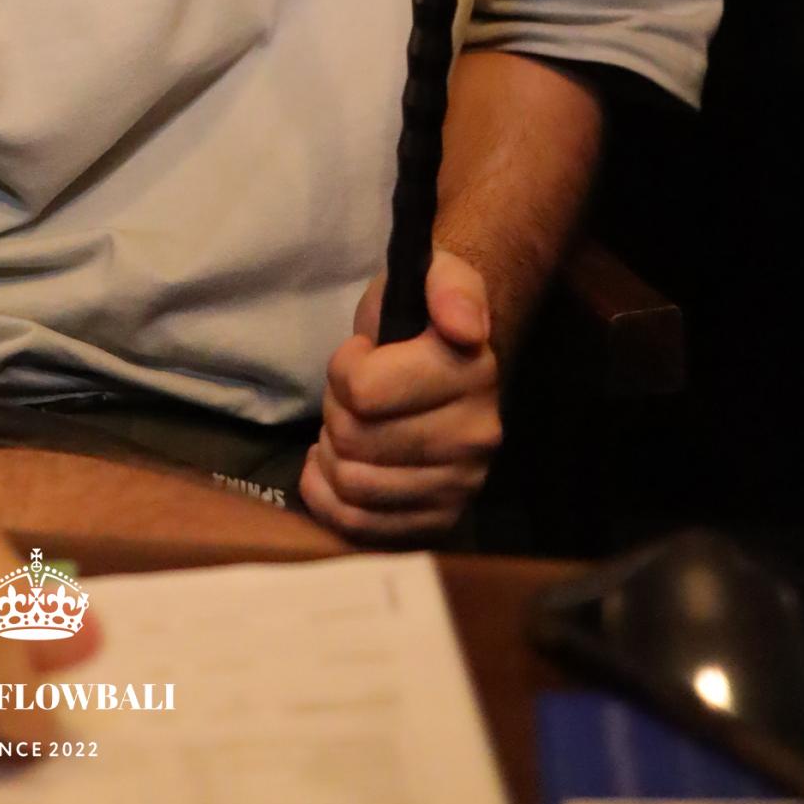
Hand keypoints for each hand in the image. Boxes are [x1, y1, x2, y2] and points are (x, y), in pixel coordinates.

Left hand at [298, 249, 501, 543]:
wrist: (449, 361)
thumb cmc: (425, 317)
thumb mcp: (435, 275)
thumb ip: (448, 287)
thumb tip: (463, 326)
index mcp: (472, 376)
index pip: (363, 391)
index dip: (344, 368)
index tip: (359, 354)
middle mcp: (475, 439)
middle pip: (352, 441)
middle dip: (335, 410)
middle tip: (351, 395)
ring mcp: (459, 487)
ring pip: (352, 486)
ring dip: (332, 453)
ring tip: (348, 427)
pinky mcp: (437, 521)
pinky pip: (361, 527)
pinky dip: (329, 498)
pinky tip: (331, 467)